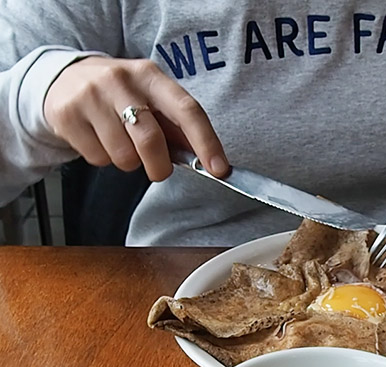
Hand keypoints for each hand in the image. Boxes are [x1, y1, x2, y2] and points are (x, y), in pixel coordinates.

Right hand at [44, 56, 228, 180]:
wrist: (63, 79)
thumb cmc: (120, 95)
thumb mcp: (151, 99)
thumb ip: (177, 127)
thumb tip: (209, 159)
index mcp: (150, 75)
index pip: (186, 110)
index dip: (206, 142)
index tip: (219, 168)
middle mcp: (120, 80)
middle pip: (151, 140)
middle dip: (160, 167)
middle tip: (158, 170)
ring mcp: (90, 96)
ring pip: (123, 156)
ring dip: (128, 162)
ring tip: (121, 144)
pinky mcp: (67, 115)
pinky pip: (97, 158)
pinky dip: (104, 159)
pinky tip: (99, 140)